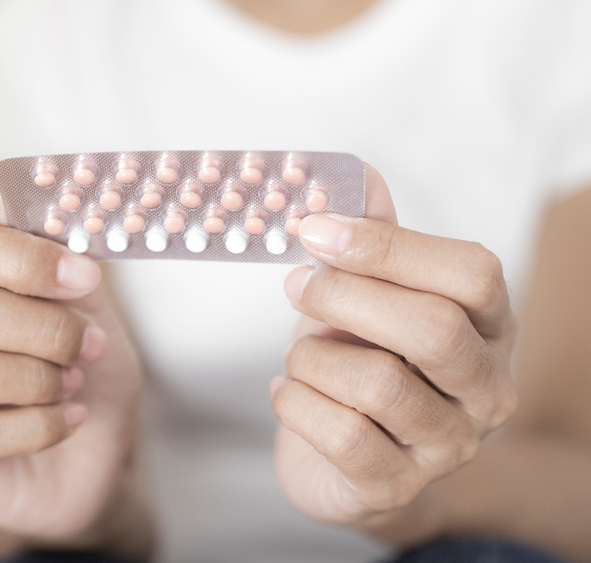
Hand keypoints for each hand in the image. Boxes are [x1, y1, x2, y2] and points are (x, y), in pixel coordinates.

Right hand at [0, 166, 143, 540]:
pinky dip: (34, 427)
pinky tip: (64, 422)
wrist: (96, 455)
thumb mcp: (88, 306)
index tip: (85, 278)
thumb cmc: (83, 372)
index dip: (17, 254)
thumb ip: (52, 249)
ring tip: (70, 387)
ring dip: (32, 379)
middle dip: (38, 327)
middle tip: (86, 347)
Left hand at [271, 164, 517, 524]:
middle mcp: (485, 388)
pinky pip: (340, 435)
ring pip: (378, 384)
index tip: (316, 228)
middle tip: (295, 284)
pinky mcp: (396, 486)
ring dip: (312, 358)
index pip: (470, 273)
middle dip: (344, 297)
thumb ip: (370, 240)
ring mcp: (448, 445)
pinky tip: (288, 393)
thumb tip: (357, 172)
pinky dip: (295, 404)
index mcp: (489, 327)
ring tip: (297, 356)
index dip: (388, 245)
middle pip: (431, 328)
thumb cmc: (361, 366)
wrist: (353, 466)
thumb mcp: (367, 297)